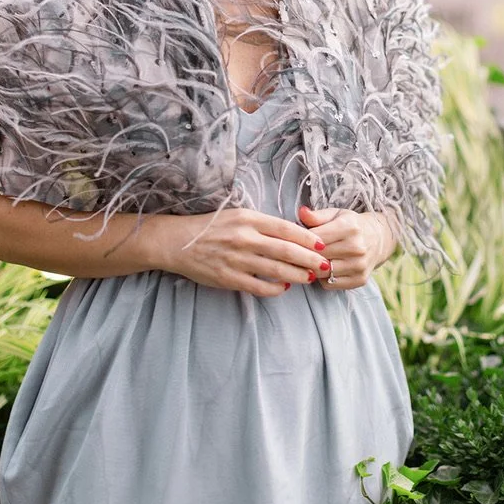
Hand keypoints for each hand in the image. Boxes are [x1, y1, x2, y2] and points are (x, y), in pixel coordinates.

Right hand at [158, 208, 331, 296]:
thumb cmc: (211, 226)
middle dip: (310, 259)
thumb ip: (263, 223)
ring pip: (277, 269)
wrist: (178, 242)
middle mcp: (245, 238)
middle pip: (287, 250)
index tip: (322, 244)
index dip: (307, 238)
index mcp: (249, 218)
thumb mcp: (237, 215)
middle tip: (325, 265)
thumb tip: (292, 234)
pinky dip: (275, 288)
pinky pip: (259, 286)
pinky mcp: (229, 278)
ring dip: (298, 275)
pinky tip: (284, 287)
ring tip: (310, 277)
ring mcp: (237, 259)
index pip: (286, 228)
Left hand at [297, 206, 397, 290]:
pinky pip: (329, 284)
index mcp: (349, 227)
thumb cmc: (351, 225)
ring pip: (321, 272)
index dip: (301, 239)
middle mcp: (356, 247)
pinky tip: (322, 269)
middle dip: (303, 254)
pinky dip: (322, 278)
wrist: (377, 239)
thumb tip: (301, 212)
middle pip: (317, 256)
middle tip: (295, 252)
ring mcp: (359, 265)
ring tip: (307, 260)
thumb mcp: (336, 214)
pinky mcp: (360, 280)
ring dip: (311, 268)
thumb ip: (317, 216)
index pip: (315, 237)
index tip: (293, 239)